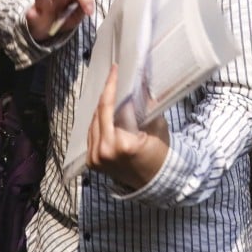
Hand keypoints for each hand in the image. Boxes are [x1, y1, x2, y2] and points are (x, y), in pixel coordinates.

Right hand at [25, 0, 94, 40]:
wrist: (42, 29)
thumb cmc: (60, 18)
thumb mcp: (74, 16)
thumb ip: (81, 11)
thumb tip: (88, 9)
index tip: (90, 11)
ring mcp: (41, 6)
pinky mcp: (33, 17)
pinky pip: (32, 16)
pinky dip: (31, 15)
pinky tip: (31, 13)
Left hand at [86, 64, 168, 189]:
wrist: (155, 181)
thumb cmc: (159, 152)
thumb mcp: (156, 125)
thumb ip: (143, 105)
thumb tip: (136, 82)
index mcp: (123, 144)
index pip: (112, 107)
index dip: (112, 86)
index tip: (115, 70)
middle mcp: (105, 151)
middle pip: (100, 113)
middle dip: (107, 93)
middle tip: (113, 77)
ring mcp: (96, 158)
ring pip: (93, 122)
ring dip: (102, 107)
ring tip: (111, 93)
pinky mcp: (92, 161)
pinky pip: (92, 134)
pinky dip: (99, 121)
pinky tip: (106, 111)